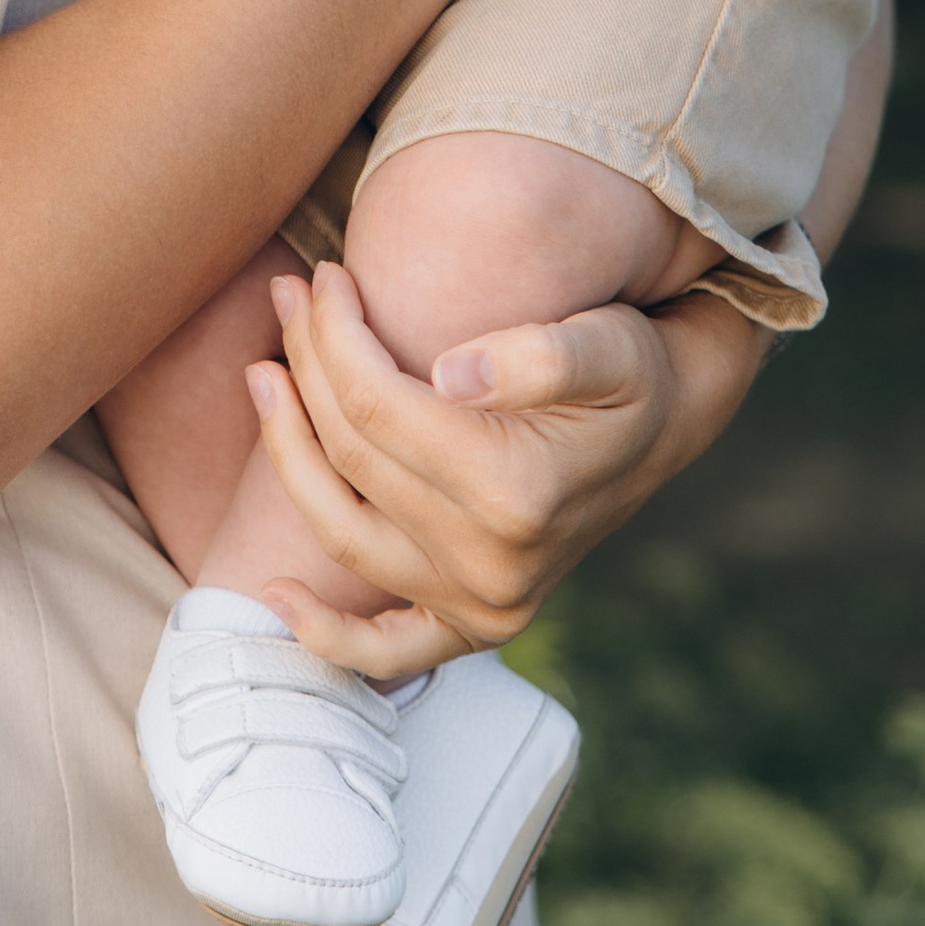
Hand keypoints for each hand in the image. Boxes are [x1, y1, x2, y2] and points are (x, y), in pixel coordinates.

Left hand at [241, 260, 763, 679]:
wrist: (660, 430)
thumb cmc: (625, 371)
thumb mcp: (606, 344)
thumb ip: (541, 354)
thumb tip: (452, 375)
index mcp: (518, 492)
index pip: (376, 403)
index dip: (335, 332)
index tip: (325, 275)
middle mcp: (494, 563)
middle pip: (352, 452)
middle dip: (308, 361)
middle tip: (291, 293)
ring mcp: (483, 605)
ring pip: (340, 526)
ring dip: (286, 450)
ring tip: (265, 372)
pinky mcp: (475, 627)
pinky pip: (388, 650)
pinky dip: (327, 634)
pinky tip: (276, 597)